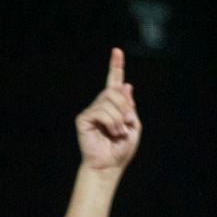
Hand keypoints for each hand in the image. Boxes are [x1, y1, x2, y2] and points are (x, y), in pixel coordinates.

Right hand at [75, 49, 140, 175]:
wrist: (109, 165)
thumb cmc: (120, 149)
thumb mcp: (133, 125)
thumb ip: (129, 106)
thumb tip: (125, 85)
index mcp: (113, 106)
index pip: (114, 82)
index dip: (115, 66)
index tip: (117, 51)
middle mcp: (101, 105)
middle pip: (114, 91)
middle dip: (125, 107)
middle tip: (126, 124)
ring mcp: (91, 111)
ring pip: (109, 101)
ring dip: (119, 118)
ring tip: (117, 132)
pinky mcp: (84, 119)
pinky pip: (101, 111)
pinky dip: (111, 122)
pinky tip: (110, 132)